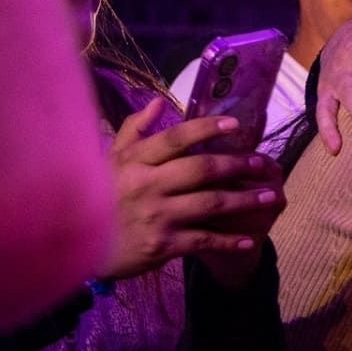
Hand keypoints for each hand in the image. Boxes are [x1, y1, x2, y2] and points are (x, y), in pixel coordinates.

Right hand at [98, 99, 280, 280]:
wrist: (80, 247)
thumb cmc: (100, 197)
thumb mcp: (110, 159)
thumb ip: (134, 130)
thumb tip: (158, 102)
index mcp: (135, 161)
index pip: (176, 138)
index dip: (208, 128)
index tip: (236, 124)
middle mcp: (148, 184)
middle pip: (202, 169)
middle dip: (238, 164)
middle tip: (263, 163)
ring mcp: (156, 215)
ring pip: (210, 204)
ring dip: (245, 200)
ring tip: (270, 195)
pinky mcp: (162, 245)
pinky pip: (203, 240)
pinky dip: (228, 241)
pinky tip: (248, 240)